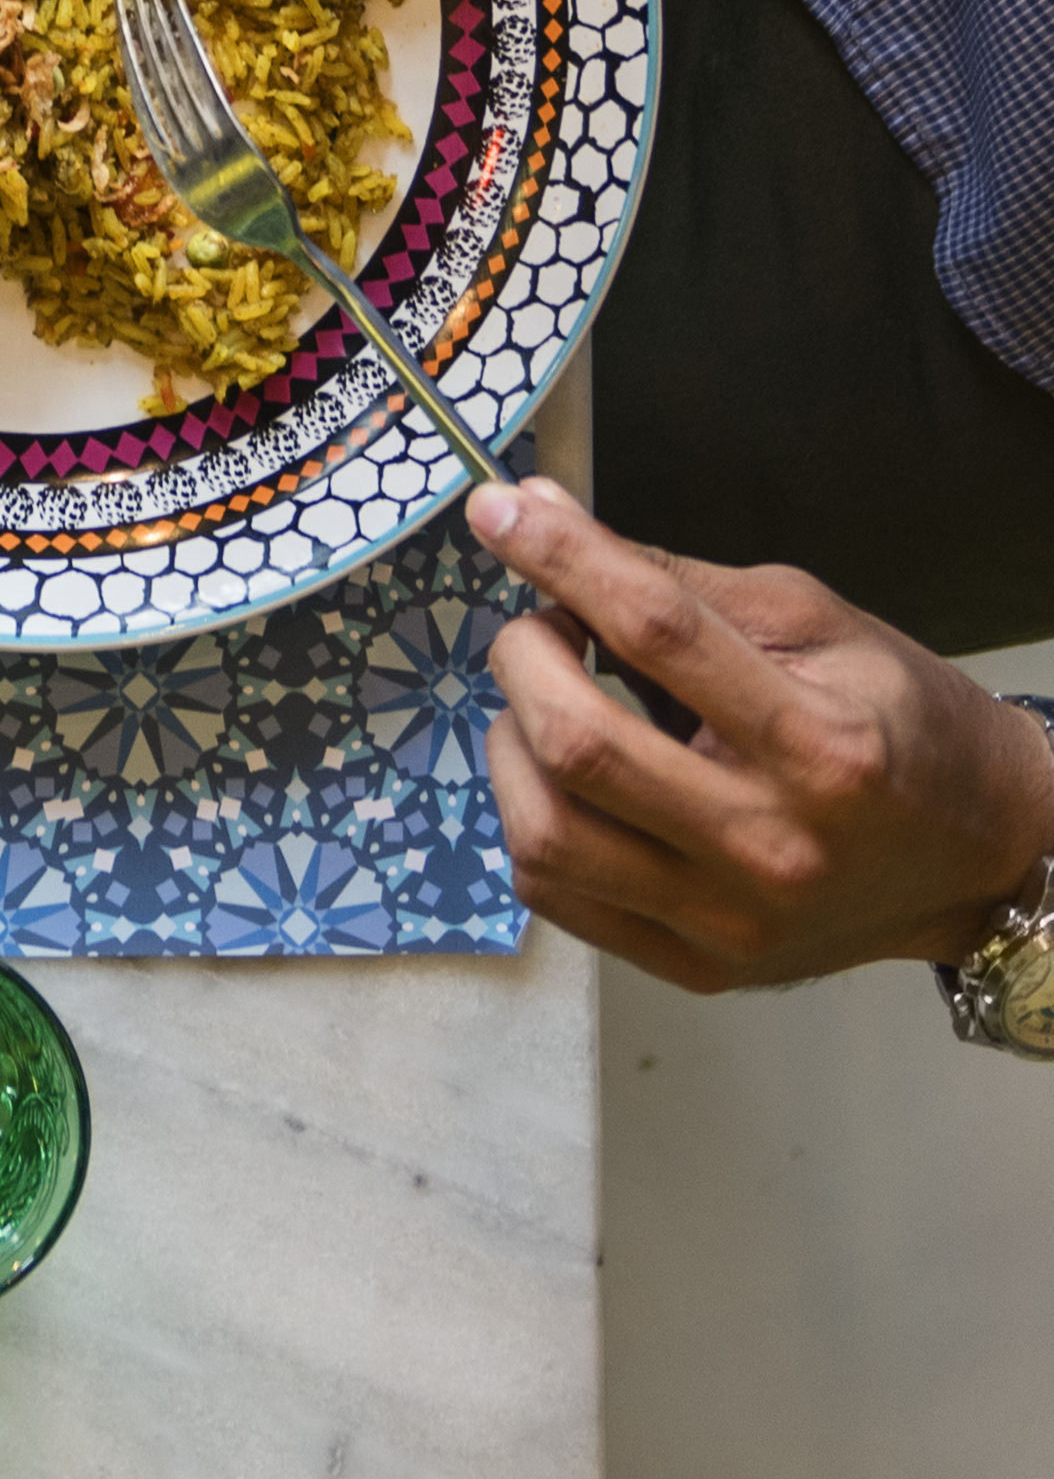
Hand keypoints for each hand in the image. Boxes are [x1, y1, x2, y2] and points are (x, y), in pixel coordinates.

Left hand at [471, 478, 1053, 989]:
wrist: (976, 852)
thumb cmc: (895, 720)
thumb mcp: (809, 619)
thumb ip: (670, 578)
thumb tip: (535, 512)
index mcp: (820, 746)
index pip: (656, 632)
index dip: (562, 557)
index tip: (501, 510)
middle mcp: (774, 848)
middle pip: (581, 744)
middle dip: (524, 655)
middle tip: (543, 626)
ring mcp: (731, 923)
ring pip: (548, 835)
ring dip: (513, 743)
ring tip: (548, 706)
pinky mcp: (699, 968)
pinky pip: (558, 898)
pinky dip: (530, 819)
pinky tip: (562, 777)